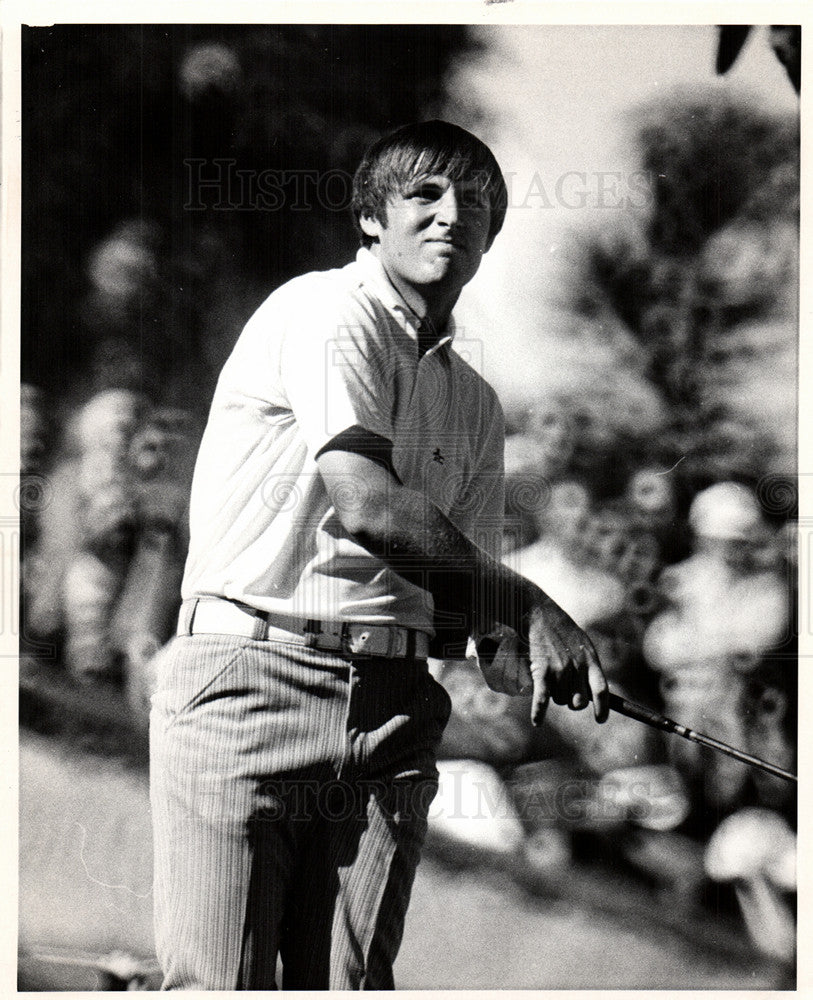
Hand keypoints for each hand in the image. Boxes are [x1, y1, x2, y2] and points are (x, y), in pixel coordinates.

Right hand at [525, 600, 608, 726]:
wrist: (537, 612)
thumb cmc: (559, 628)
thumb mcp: (581, 643)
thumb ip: (587, 665)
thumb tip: (592, 693)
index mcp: (590, 659)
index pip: (601, 690)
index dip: (602, 708)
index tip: (600, 719)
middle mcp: (577, 666)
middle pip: (578, 702)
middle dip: (570, 700)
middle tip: (562, 688)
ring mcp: (560, 668)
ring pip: (559, 699)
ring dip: (554, 695)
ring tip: (547, 676)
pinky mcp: (541, 669)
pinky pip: (543, 697)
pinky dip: (539, 712)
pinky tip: (537, 722)